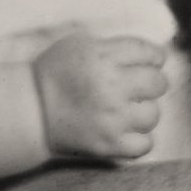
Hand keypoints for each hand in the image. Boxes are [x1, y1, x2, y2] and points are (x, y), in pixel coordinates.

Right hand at [33, 29, 165, 162]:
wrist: (32, 111)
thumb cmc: (57, 73)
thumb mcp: (80, 44)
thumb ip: (116, 46)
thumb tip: (156, 55)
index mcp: (103, 58)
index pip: (150, 53)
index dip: (154, 58)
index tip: (148, 63)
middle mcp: (110, 87)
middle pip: (158, 83)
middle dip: (151, 82)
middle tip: (137, 87)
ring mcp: (111, 119)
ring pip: (153, 114)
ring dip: (143, 111)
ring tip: (126, 110)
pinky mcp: (108, 146)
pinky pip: (145, 145)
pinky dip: (139, 139)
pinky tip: (126, 130)